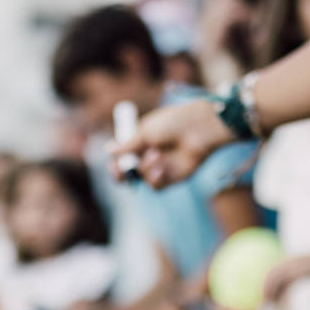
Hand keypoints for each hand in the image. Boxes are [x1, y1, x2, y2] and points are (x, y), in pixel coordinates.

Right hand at [113, 99, 233, 188]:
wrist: (200, 128)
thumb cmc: (174, 123)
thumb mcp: (146, 132)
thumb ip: (128, 145)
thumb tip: (108, 149)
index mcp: (143, 142)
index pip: (124, 158)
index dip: (117, 165)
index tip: (113, 166)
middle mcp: (152, 156)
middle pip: (131, 174)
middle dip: (123, 175)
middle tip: (121, 173)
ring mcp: (164, 168)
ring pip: (144, 179)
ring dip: (145, 169)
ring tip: (157, 154)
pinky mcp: (175, 178)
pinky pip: (157, 186)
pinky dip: (155, 179)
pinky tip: (162, 168)